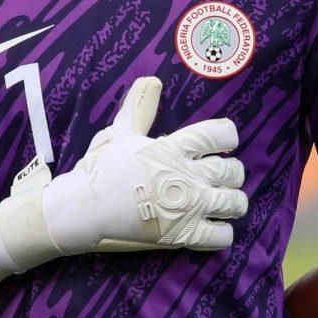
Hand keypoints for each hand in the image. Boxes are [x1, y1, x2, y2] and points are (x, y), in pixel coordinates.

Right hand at [38, 75, 247, 254]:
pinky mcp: (183, 235)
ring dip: (234, 202)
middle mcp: (185, 176)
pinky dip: (222, 234)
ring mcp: (187, 208)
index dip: (228, 137)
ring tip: (223, 202)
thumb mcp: (120, 133)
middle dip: (233, 173)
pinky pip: (221, 237)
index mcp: (173, 149)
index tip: (224, 143)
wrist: (83, 209)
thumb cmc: (101, 170)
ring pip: (235, 203)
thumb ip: (140, 108)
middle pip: (233, 171)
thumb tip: (151, 80)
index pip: (220, 135)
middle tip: (222, 177)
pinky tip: (213, 228)